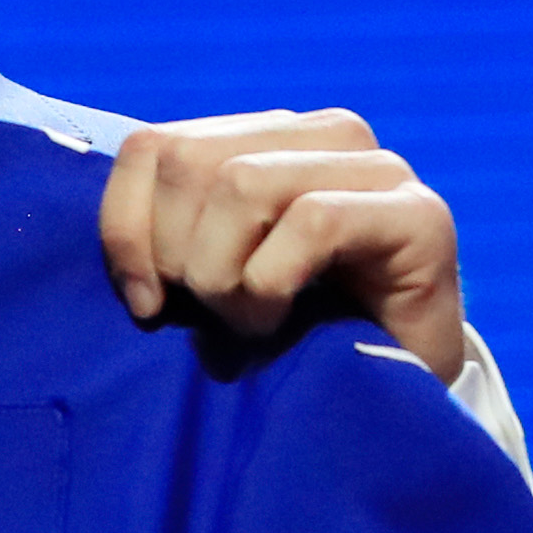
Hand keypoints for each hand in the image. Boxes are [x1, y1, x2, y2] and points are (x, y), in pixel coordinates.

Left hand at [97, 108, 465, 381]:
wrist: (389, 399)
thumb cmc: (288, 338)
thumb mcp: (206, 276)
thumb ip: (163, 233)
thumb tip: (112, 243)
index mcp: (265, 136)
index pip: (152, 146)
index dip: (126, 228)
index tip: (141, 304)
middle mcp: (325, 133)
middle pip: (190, 161)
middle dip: (177, 256)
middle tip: (208, 315)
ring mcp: (379, 168)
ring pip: (243, 184)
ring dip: (227, 275)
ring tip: (250, 322)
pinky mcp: (420, 215)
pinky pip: (313, 223)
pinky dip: (275, 284)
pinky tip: (283, 322)